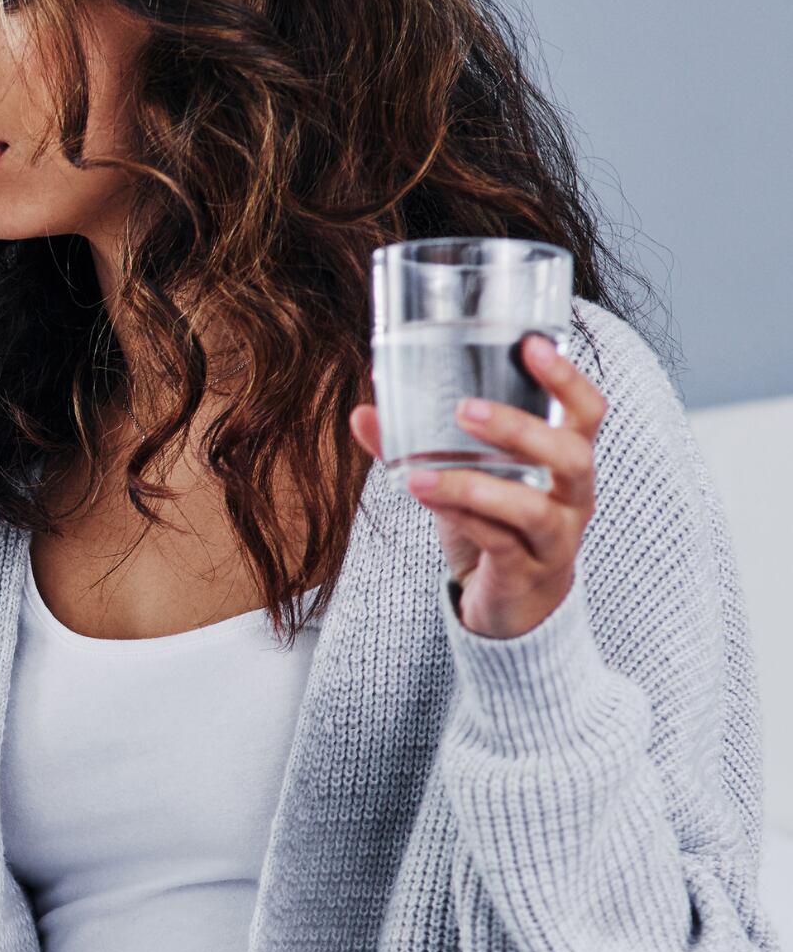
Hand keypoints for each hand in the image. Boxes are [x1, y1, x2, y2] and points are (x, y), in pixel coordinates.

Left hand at [347, 330, 607, 639]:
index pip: (587, 411)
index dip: (566, 377)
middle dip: (519, 428)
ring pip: (531, 507)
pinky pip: (501, 543)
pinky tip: (425, 500)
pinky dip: (460, 518)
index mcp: (567, 461)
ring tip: (417, 474)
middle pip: (571, 455)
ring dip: (473, 486)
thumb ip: (419, 448)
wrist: (513, 608)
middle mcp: (573, 497)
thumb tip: (364, 411)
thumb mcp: (463, 481)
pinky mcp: (527, 572)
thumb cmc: (496, 528)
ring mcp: (555, 538)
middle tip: (465, 409)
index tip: (529, 343)